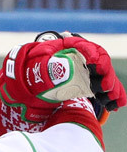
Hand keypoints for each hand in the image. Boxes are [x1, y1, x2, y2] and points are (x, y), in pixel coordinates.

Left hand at [0, 35, 124, 122]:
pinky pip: (104, 88)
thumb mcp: (36, 61)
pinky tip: (117, 104)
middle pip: (100, 63)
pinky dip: (112, 96)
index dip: (92, 54)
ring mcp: (88, 70)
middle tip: (105, 87)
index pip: (85, 47)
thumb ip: (42, 61)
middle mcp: (83, 58)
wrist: (33, 76)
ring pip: (104, 77)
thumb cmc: (35, 65)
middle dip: (105, 74)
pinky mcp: (90, 82)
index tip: (94, 64)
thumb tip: (53, 65)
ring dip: (112, 88)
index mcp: (71, 47)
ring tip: (115, 100)